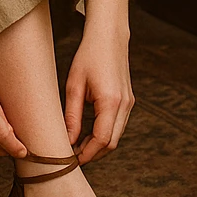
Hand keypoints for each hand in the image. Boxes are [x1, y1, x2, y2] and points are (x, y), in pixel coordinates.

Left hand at [64, 31, 133, 163]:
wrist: (108, 36)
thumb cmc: (89, 56)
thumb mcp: (74, 86)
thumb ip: (71, 116)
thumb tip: (67, 140)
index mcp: (111, 101)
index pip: (102, 140)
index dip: (87, 154)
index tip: (71, 160)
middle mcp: (124, 105)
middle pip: (111, 143)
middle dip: (92, 154)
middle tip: (72, 157)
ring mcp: (129, 103)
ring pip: (116, 136)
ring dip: (98, 145)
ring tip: (77, 146)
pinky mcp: (128, 101)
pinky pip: (118, 125)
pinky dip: (104, 134)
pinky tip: (88, 133)